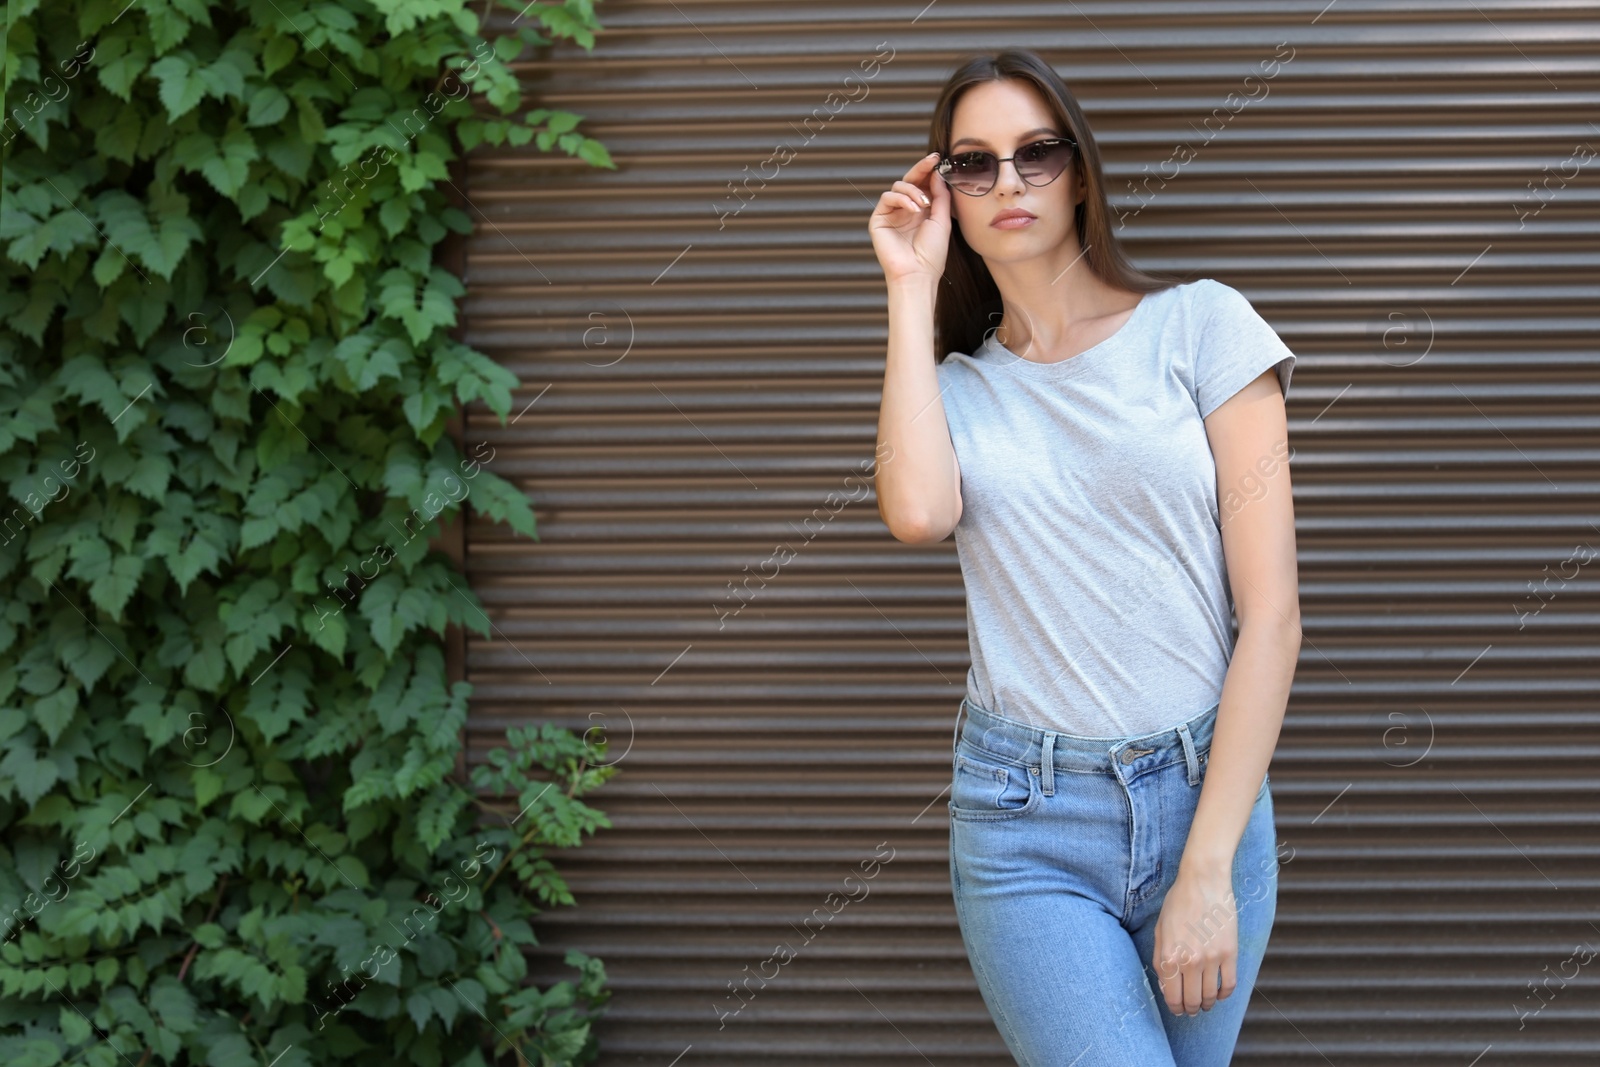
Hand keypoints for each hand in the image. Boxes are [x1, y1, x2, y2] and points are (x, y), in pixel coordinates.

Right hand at [868, 151, 951, 286]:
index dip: (929, 171)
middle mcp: (905, 211)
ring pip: (898, 187)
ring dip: (913, 191)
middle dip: (921, 169)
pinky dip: (902, 199)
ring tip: (924, 205)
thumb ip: (940, 196)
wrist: (917, 273)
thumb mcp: (941, 220)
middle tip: (932, 161)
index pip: (922, 184)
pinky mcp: (879, 220)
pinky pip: (888, 197)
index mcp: (921, 211)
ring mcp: (891, 215)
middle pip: (909, 181)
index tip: (938, 159)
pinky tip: (914, 209)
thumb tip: (937, 173)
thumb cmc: (931, 254)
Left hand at [1152, 865, 1238, 1015]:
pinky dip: (1224, 994)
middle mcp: (1189, 962)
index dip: (1176, 1008)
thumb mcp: (1159, 930)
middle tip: (1192, 1010)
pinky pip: (1229, 985)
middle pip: (1192, 1001)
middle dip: (1191, 1009)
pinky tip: (1220, 993)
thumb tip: (1166, 986)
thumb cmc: (1177, 903)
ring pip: (1211, 997)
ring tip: (1206, 1004)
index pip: (1172, 997)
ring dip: (1208, 1004)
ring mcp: (1211, 959)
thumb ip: (1159, 959)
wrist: (1202, 881)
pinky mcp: (1230, 953)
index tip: (1179, 1010)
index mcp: (1168, 956)